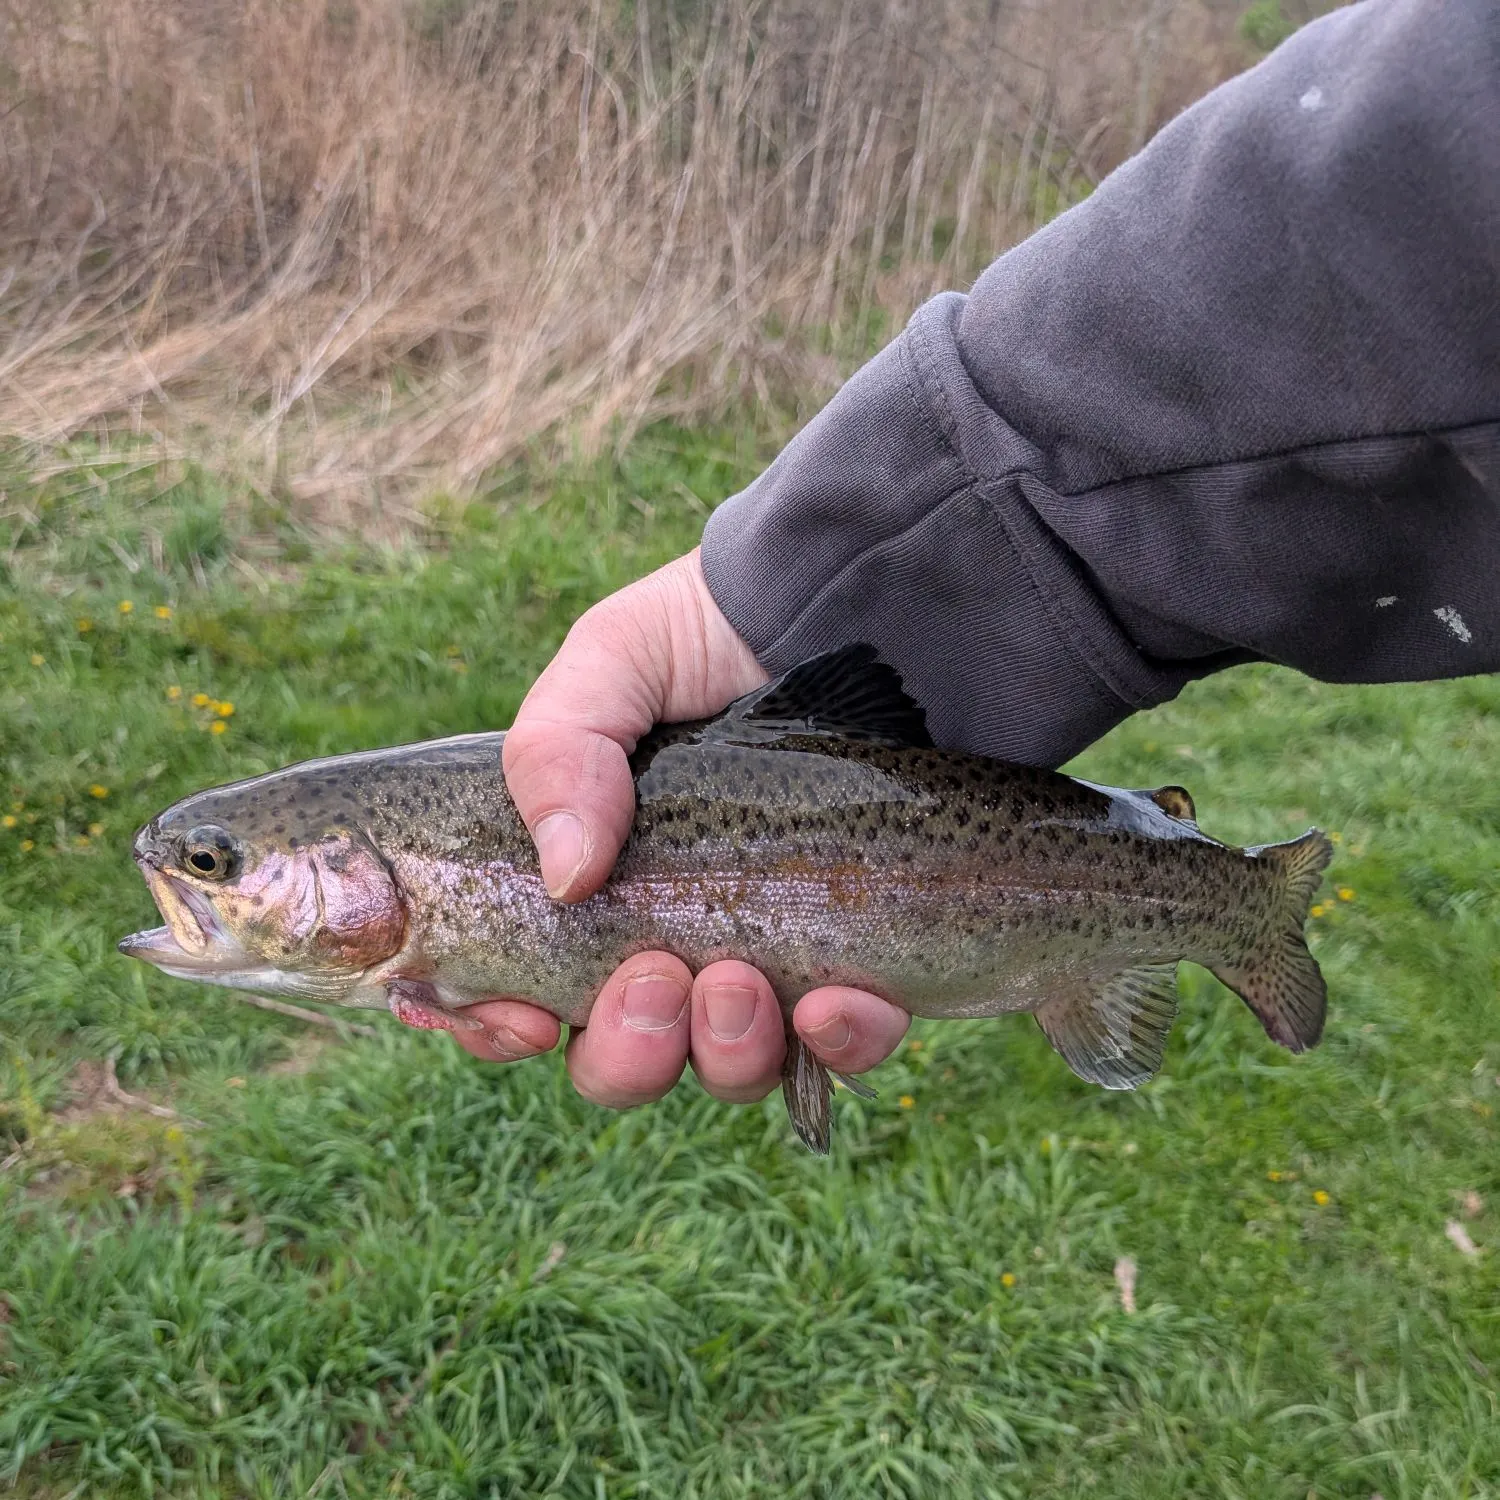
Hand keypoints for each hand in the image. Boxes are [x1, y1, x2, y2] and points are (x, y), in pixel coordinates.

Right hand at [450, 548, 909, 1106]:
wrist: (838, 606)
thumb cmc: (705, 638)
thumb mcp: (609, 664)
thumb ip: (557, 751)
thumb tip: (569, 876)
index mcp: (587, 889)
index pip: (519, 998)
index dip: (502, 1031)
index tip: (524, 1018)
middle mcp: (669, 939)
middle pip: (625, 1061)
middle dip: (627, 1052)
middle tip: (651, 978)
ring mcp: (766, 958)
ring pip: (729, 1070)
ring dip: (724, 1052)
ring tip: (737, 978)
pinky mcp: (860, 959)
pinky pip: (849, 1047)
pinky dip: (840, 1044)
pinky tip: (835, 1001)